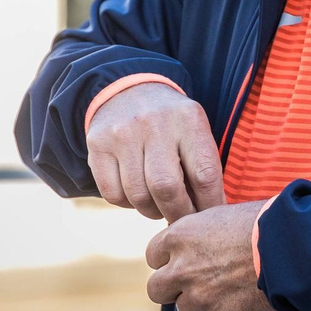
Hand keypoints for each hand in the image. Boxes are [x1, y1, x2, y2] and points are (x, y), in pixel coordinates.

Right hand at [86, 82, 223, 220]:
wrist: (127, 90)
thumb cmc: (171, 124)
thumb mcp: (194, 130)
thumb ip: (204, 167)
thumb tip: (212, 215)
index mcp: (188, 119)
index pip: (204, 174)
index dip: (209, 205)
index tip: (209, 218)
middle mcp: (154, 123)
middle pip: (167, 188)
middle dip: (178, 214)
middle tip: (182, 220)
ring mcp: (122, 134)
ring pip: (138, 196)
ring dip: (152, 212)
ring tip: (160, 206)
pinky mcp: (98, 145)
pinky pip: (113, 195)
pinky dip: (128, 204)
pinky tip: (137, 194)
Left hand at [146, 200, 276, 310]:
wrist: (294, 247)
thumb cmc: (264, 222)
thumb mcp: (223, 214)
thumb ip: (201, 232)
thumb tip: (200, 241)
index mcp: (180, 237)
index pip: (153, 255)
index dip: (169, 260)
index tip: (183, 262)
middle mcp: (182, 269)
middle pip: (157, 290)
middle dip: (173, 290)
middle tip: (196, 285)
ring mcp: (201, 298)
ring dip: (204, 305)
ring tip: (230, 293)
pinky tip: (248, 305)